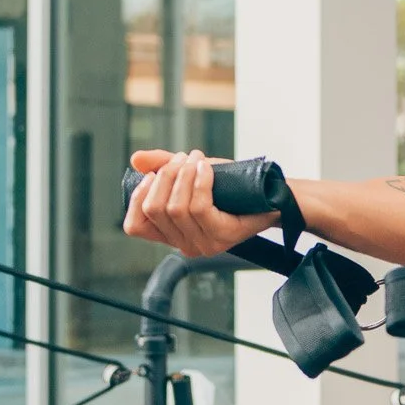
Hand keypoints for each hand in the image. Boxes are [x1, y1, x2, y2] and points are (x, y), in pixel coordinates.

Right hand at [122, 148, 277, 256]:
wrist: (270, 195)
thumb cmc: (229, 187)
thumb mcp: (190, 173)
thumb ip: (162, 166)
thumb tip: (136, 159)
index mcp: (172, 234)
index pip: (135, 226)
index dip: (136, 197)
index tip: (152, 174)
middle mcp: (185, 245)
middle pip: (155, 209)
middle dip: (165, 175)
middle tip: (183, 158)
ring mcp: (204, 244)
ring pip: (175, 208)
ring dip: (183, 174)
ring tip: (196, 159)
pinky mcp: (223, 236)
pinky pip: (199, 207)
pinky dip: (199, 181)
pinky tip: (205, 168)